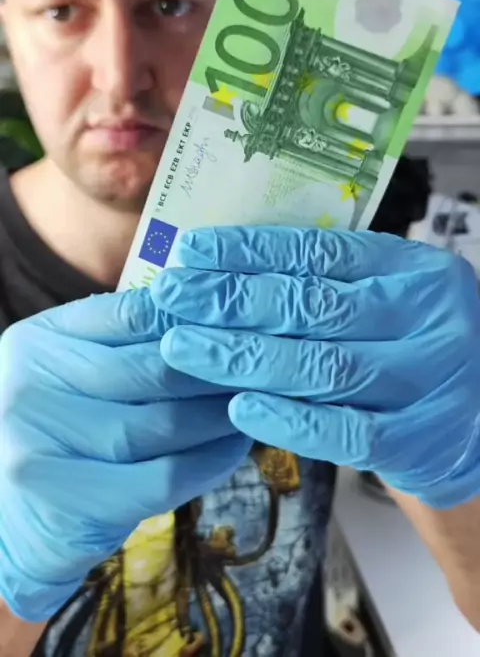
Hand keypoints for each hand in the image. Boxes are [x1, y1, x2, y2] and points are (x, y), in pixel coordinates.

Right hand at [0, 291, 249, 621]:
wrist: (9, 516)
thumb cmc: (60, 430)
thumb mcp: (74, 371)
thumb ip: (125, 345)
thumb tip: (216, 317)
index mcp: (39, 340)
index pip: (132, 314)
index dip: (196, 318)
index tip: (243, 323)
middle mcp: (30, 385)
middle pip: (151, 368)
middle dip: (217, 370)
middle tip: (265, 366)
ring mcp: (40, 445)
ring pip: (159, 423)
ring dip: (220, 417)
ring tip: (257, 405)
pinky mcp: (65, 499)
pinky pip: (160, 477)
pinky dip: (209, 462)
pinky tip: (235, 449)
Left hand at [158, 226, 479, 509]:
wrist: (475, 421)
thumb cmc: (408, 346)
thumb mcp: (384, 297)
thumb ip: (325, 283)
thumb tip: (219, 269)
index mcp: (414, 269)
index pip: (321, 252)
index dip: (250, 251)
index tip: (191, 252)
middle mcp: (430, 317)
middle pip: (315, 306)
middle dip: (232, 302)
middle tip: (170, 299)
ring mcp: (428, 381)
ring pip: (324, 367)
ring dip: (244, 358)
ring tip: (182, 349)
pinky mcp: (418, 441)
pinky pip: (345, 432)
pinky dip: (288, 420)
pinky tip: (237, 407)